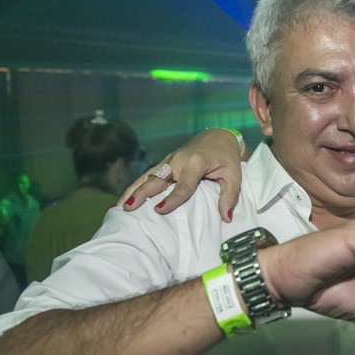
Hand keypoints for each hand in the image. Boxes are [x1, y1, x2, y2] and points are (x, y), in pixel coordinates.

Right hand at [121, 128, 242, 220]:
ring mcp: (169, 161)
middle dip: (142, 193)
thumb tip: (226, 218)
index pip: (184, 184)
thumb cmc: (226, 157)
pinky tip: (124, 199)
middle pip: (157, 178)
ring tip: (119, 206)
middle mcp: (178, 160)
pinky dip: (135, 186)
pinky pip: (148, 176)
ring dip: (133, 190)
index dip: (172, 198)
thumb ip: (230, 196)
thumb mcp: (234, 175)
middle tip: (128, 208)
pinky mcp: (165, 163)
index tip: (160, 210)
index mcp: (196, 162)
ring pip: (147, 176)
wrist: (218, 136)